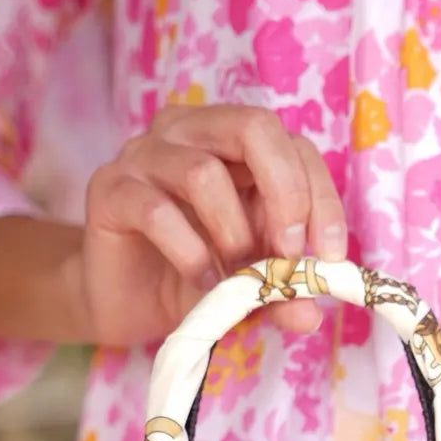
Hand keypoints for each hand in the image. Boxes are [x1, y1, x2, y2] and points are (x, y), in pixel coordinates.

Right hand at [73, 104, 346, 346]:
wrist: (125, 305)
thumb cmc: (193, 279)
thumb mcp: (251, 287)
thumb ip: (282, 291)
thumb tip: (311, 313)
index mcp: (232, 142)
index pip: (292, 144)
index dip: (319, 196)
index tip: (331, 255)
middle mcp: (188, 132)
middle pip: (251, 127)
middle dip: (284, 193)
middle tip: (288, 253)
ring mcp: (144, 155)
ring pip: (203, 173)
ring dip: (232, 234)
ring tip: (234, 277)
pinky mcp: (109, 189)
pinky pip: (156, 210)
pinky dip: (189, 253)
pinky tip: (199, 281)